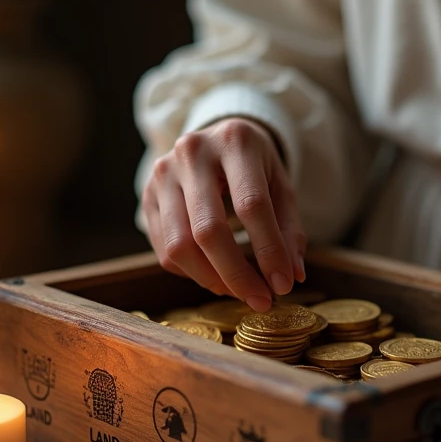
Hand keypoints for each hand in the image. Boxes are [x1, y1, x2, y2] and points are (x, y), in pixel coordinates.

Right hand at [142, 117, 306, 311]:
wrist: (215, 142)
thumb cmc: (254, 168)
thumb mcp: (281, 187)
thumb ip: (289, 229)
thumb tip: (293, 275)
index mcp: (234, 142)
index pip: (251, 205)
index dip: (269, 250)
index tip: (283, 285)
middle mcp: (192, 152)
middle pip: (208, 230)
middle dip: (237, 275)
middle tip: (260, 300)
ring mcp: (163, 174)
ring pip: (179, 246)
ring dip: (212, 280)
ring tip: (239, 291)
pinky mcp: (147, 197)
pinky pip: (164, 250)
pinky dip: (193, 273)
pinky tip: (216, 275)